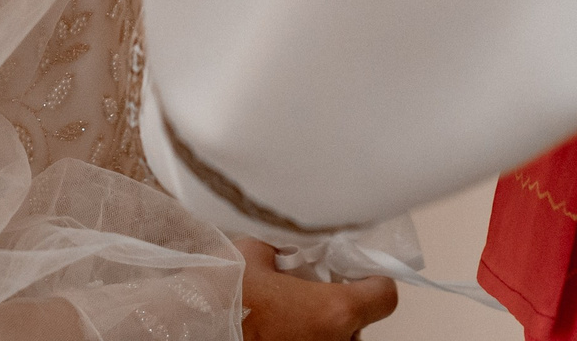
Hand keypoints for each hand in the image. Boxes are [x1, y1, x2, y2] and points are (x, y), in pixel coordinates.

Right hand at [237, 238, 397, 340]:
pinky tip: (276, 326)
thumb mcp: (255, 252)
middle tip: (309, 286)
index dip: (374, 278)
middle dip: (338, 303)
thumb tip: (286, 246)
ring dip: (320, 325)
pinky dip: (302, 337)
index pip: (385, 296)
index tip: (358, 270)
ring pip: (335, 340)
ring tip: (286, 310)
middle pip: (358, 322)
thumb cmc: (223, 293)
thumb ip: (285, 249)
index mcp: (332, 311)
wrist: (191, 325)